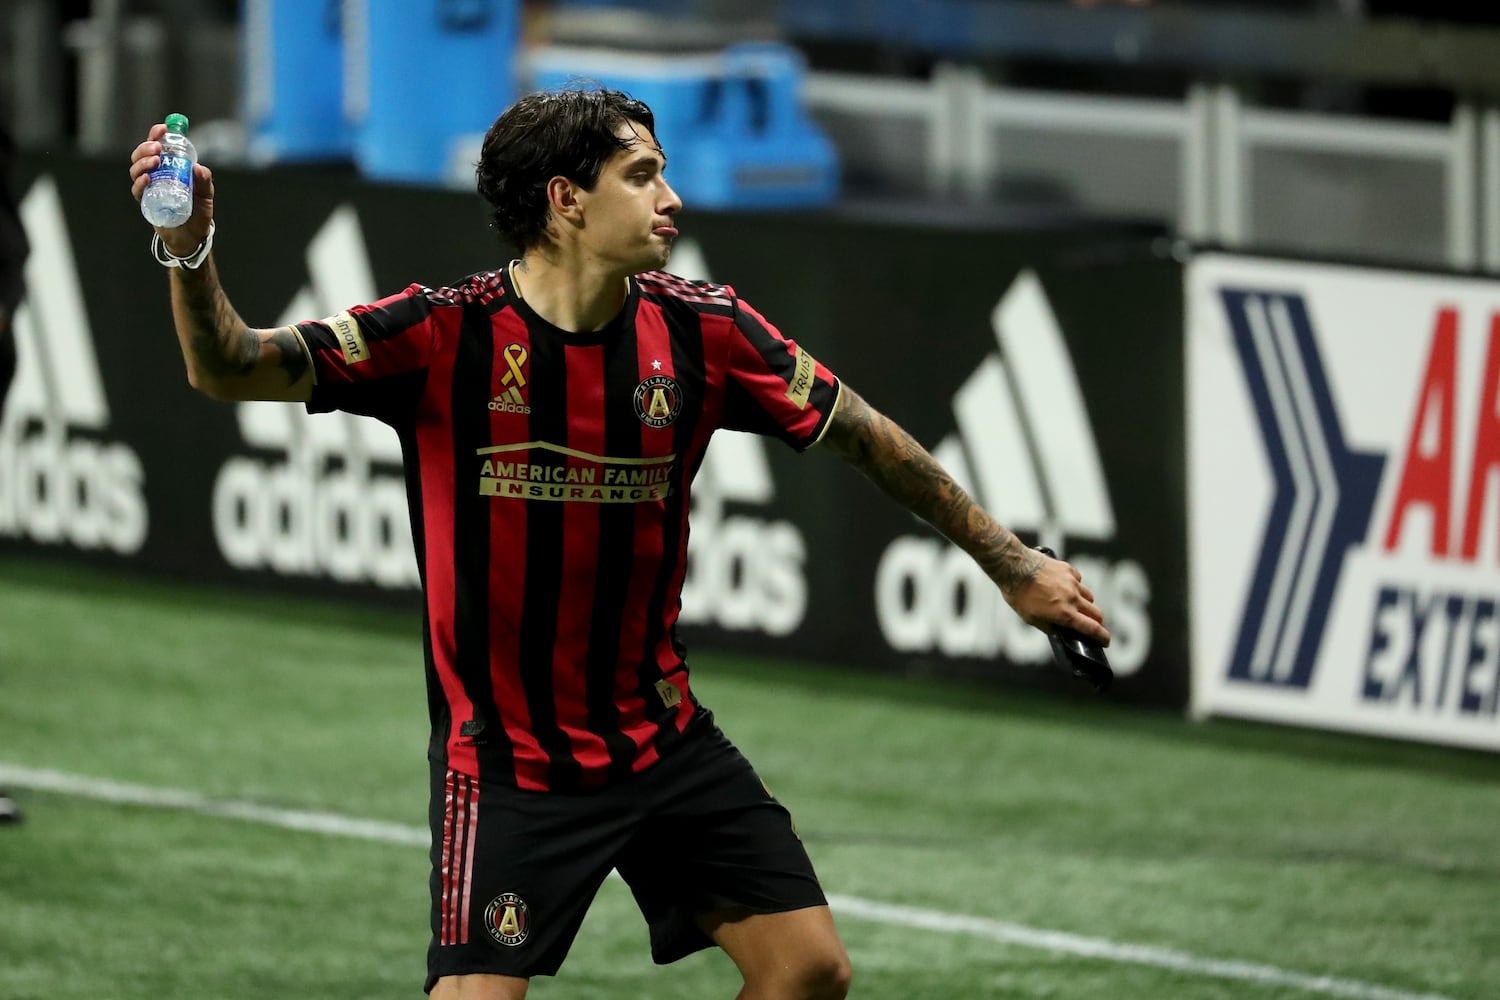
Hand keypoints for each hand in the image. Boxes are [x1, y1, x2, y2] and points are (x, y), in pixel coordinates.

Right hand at [128, 122, 215, 255]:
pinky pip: (137, 190)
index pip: (158, 146)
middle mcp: (156, 175)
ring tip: (154, 161)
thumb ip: (205, 180)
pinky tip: (147, 178)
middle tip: (157, 148)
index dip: (156, 135)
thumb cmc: (199, 211)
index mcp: (169, 167)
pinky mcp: (146, 203)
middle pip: (141, 155)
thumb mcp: (206, 194)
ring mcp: (149, 188)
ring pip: (135, 170)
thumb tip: (197, 167)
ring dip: (142, 162)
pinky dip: (139, 182)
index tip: (162, 128)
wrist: (193, 237)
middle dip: (146, 147)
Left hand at [1001, 550, 1110, 645]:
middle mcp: (1072, 598)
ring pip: (1089, 597)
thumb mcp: (1030, 619)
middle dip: (1097, 622)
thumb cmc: (1019, 594)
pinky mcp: (1069, 570)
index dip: (1102, 637)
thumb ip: (1048, 627)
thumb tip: (1058, 630)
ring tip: (1075, 606)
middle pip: (1096, 613)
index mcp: (1065, 614)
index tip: (1106, 641)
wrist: (1015, 567)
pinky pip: (1079, 581)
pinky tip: (1064, 587)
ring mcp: (1072, 583)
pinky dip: (1075, 587)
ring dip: (1086, 604)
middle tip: (1092, 624)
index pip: (1092, 628)